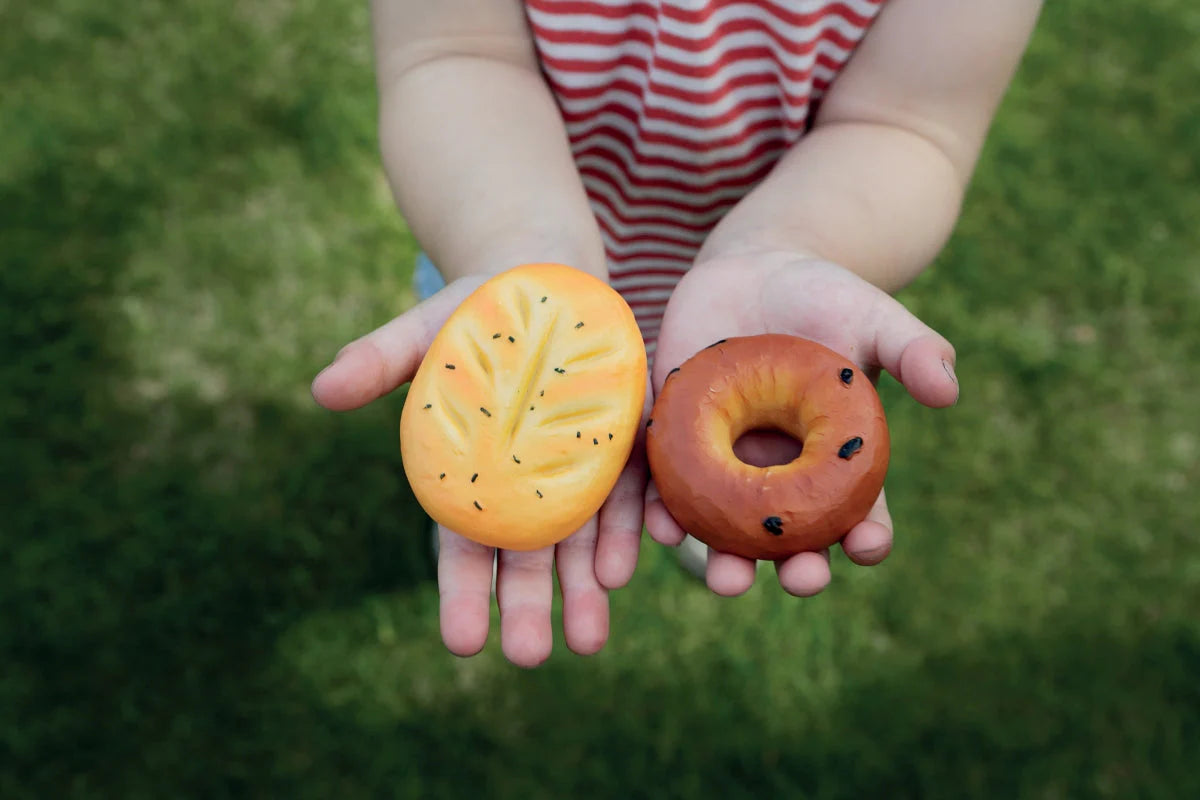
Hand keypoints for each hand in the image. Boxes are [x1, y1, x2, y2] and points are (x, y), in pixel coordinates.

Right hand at [311, 277, 650, 667]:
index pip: (465, 548)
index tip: (461, 643)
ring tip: (588, 640)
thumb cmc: (471, 313)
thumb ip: (380, 360)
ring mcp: (581, 471)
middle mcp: (529, 487)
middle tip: (528, 655)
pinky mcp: (625, 444)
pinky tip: (631, 564)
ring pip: (582, 544)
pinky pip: (630, 493)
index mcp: (473, 476)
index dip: (462, 593)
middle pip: (527, 559)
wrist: (546, 285)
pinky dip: (631, 528)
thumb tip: (320, 388)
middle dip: (527, 608)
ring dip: (585, 591)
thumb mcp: (423, 331)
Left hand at [645, 254, 958, 597]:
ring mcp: (726, 466)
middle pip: (792, 540)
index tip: (869, 545)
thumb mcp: (872, 318)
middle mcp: (782, 477)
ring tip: (727, 578)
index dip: (868, 537)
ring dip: (726, 561)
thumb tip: (948, 388)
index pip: (859, 514)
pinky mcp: (678, 443)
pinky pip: (669, 488)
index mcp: (837, 463)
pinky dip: (663, 512)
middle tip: (801, 578)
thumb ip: (912, 349)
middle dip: (798, 568)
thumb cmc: (824, 300)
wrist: (751, 270)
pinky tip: (662, 526)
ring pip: (727, 530)